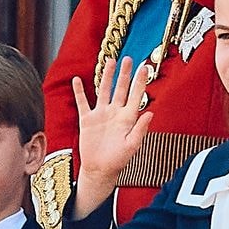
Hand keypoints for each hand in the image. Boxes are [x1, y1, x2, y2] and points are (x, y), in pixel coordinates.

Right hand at [71, 57, 153, 213]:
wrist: (100, 169)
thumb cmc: (118, 160)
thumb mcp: (131, 146)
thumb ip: (140, 129)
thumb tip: (150, 113)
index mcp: (128, 118)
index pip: (135, 95)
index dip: (140, 82)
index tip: (145, 67)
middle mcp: (115, 112)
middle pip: (121, 88)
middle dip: (125, 74)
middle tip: (129, 58)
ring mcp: (101, 114)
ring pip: (104, 91)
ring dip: (107, 77)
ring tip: (110, 61)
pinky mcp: (87, 119)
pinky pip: (82, 102)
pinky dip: (79, 91)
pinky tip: (77, 79)